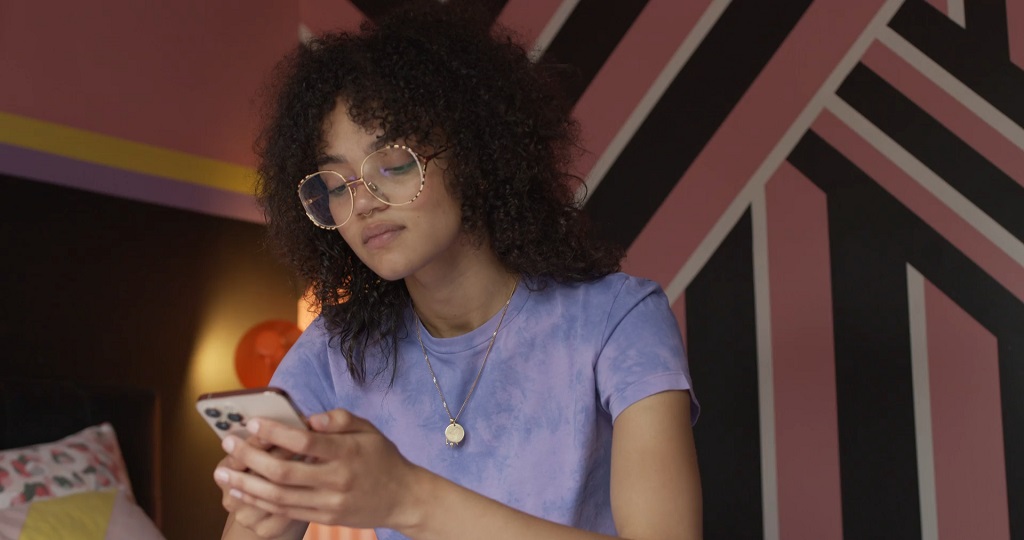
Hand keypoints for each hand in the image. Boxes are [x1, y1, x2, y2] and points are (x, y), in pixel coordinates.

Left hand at [215, 409, 425, 530]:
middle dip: (250, 458)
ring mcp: (330, 503)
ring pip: (279, 497)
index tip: (251, 421)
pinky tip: (242, 492)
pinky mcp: (326, 517)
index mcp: (347, 453)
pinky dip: (260, 501)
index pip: (304, 442)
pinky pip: (286, 512)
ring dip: (246, 485)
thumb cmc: (382, 457)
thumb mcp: (368, 429)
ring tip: (223, 472)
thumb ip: (338, 419)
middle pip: (284, 473)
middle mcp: (337, 480)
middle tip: (227, 444)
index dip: (274, 432)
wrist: (403, 498)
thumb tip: (307, 418)